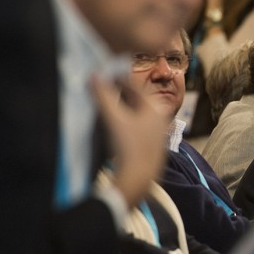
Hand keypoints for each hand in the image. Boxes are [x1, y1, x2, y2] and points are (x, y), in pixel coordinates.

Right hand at [91, 76, 169, 207]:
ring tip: (104, 105)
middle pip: (136, 99)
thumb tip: (93, 75)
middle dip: (118, 93)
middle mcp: (159, 117)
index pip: (134, 86)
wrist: (138, 178)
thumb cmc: (128, 145)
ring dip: (121, 107)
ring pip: (137, 113)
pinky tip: (114, 126)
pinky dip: (125, 121)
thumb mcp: (113, 118)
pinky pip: (137, 126)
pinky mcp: (152, 146)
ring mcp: (157, 132)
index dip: (116, 79)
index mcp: (154, 107)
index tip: (101, 75)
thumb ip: (103, 96)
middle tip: (101, 88)